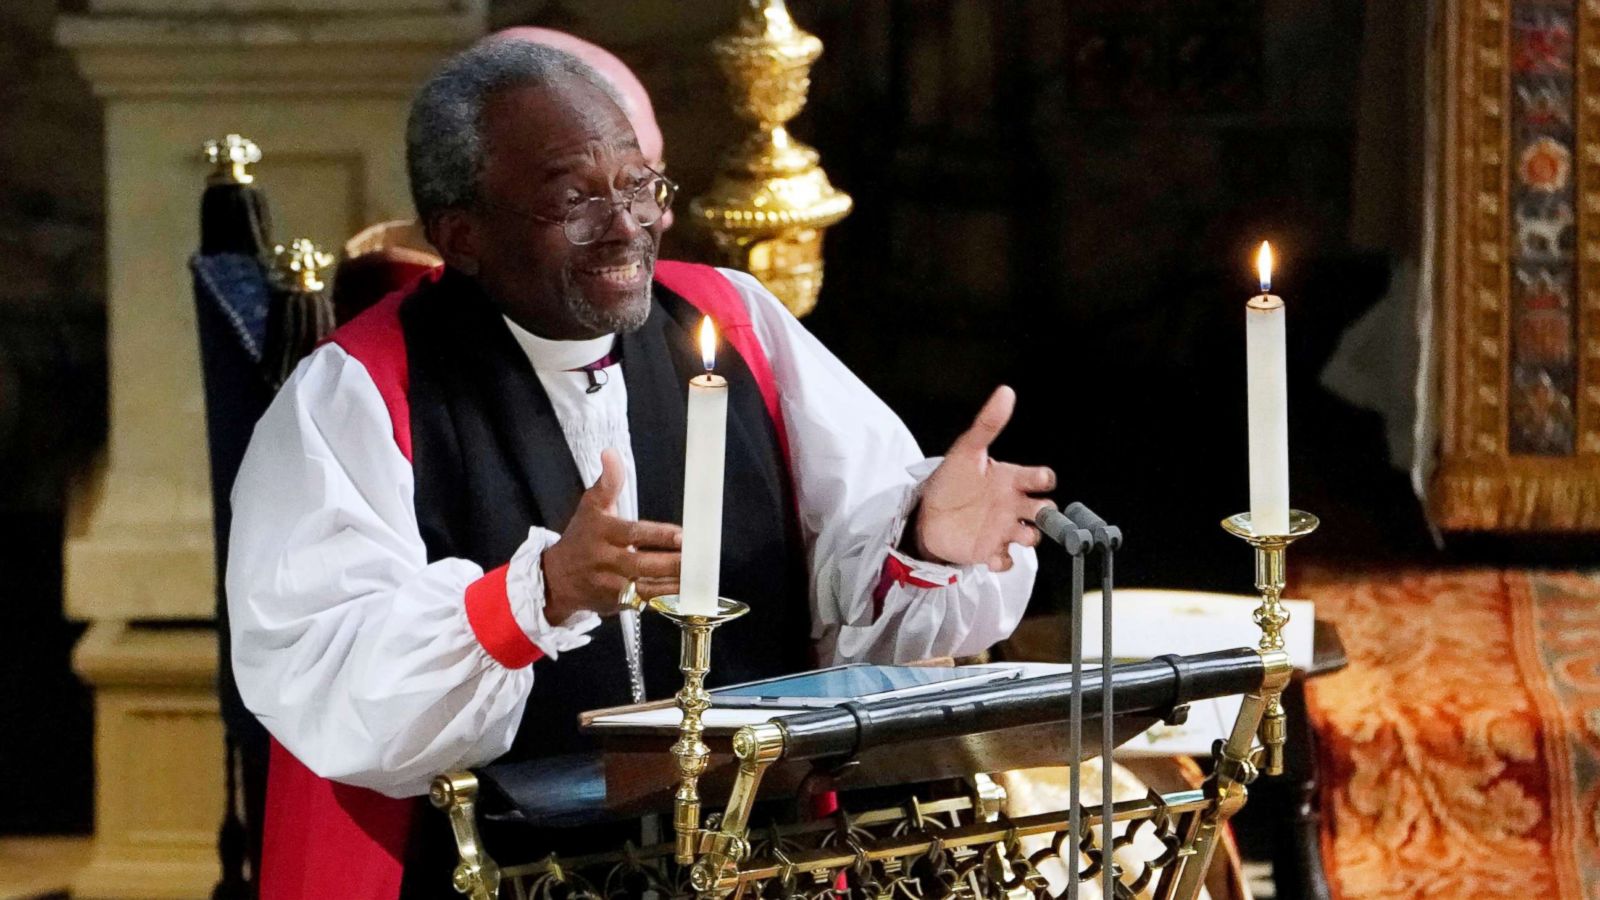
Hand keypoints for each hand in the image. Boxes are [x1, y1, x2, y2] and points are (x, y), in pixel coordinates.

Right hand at [542, 448, 681, 622]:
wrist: (556, 579)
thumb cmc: (580, 539)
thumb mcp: (591, 507)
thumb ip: (608, 482)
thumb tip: (611, 453)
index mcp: (602, 533)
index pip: (633, 534)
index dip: (659, 536)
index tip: (682, 535)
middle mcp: (606, 561)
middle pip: (642, 564)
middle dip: (672, 563)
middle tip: (697, 558)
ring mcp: (611, 586)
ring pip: (646, 588)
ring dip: (674, 584)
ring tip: (698, 577)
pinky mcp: (617, 604)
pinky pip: (645, 603)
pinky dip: (666, 600)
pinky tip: (686, 593)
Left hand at [914, 386, 1055, 570]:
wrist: (925, 513)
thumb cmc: (950, 480)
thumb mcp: (967, 449)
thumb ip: (988, 423)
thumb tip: (1005, 392)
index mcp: (1011, 479)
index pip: (1042, 478)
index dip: (1043, 479)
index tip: (1035, 479)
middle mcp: (1012, 505)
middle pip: (1046, 511)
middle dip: (1046, 514)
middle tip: (1035, 512)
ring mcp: (1003, 529)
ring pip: (1031, 537)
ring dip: (1027, 536)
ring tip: (1013, 532)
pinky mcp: (989, 551)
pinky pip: (1007, 561)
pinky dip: (1004, 560)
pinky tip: (992, 554)